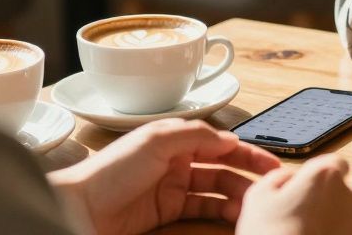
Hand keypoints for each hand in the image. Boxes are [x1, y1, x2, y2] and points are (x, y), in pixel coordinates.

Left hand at [47, 119, 280, 233]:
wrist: (78, 209)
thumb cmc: (110, 171)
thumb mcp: (156, 141)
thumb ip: (196, 135)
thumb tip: (230, 138)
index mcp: (175, 138)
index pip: (220, 142)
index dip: (246, 152)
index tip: (271, 163)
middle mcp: (177, 160)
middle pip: (223, 166)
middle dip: (249, 174)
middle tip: (273, 185)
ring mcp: (173, 187)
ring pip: (216, 190)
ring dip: (237, 196)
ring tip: (253, 206)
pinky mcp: (167, 212)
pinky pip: (203, 210)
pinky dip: (220, 212)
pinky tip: (234, 216)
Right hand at [236, 153, 351, 234]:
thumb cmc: (273, 234)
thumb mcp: (259, 197)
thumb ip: (279, 177)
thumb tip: (289, 177)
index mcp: (325, 175)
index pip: (334, 163)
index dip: (320, 177)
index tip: (309, 189)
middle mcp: (351, 191)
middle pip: (342, 188)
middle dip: (328, 199)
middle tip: (306, 218)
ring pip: (351, 211)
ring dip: (338, 219)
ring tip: (315, 234)